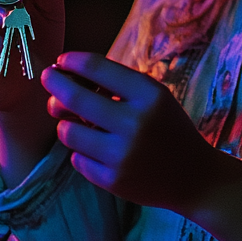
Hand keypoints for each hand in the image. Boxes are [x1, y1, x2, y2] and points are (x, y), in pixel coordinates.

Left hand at [43, 53, 241, 240]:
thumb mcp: (154, 98)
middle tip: (48, 78)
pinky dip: (82, 152)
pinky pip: (76, 158)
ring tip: (80, 124)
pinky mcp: (112, 180)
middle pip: (75, 98)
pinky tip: (101, 152)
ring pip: (68, 131)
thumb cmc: (169, 129)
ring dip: (67, 123)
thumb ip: (115, 87)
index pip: (99, 68)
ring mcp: (122, 154)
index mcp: (149, 95)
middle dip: (55, 84)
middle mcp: (135, 122)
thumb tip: (64, 80)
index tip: (61, 60)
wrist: (193, 177)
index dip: (73, 61)